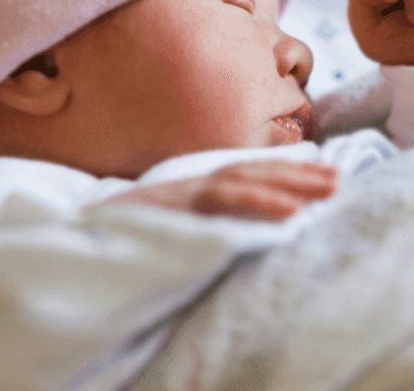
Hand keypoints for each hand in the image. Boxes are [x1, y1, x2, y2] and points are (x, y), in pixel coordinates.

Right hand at [110, 160, 338, 220]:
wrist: (73, 240)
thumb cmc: (122, 239)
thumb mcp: (172, 230)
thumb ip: (205, 225)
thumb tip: (245, 235)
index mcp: (196, 191)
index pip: (250, 175)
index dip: (289, 173)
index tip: (327, 177)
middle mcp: (192, 185)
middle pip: (254, 171)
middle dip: (299, 174)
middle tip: (340, 179)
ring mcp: (182, 194)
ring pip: (244, 180)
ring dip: (289, 184)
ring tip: (326, 191)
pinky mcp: (174, 208)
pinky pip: (221, 202)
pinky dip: (257, 202)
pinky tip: (289, 211)